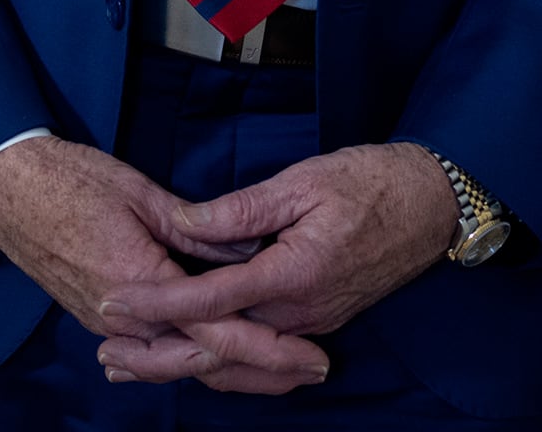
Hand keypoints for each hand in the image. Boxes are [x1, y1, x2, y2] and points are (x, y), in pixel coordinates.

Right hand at [0, 138, 327, 390]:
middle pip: (203, 362)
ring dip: (229, 372)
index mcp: (141, 282)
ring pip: (178, 365)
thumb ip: (195, 229)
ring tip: (277, 372)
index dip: (269, 347)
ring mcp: (106, 323)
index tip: (309, 356)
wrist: (6, 187)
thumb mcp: (140, 194)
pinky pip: (153, 353)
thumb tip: (243, 252)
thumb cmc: (70, 180)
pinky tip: (214, 363)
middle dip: (261, 372)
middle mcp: (123, 317)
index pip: (217, 330)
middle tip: (310, 370)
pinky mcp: (97, 317)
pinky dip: (189, 362)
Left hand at [93, 142, 453, 374]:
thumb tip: (185, 222)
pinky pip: (259, 350)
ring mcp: (312, 323)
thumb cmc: (372, 183)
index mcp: (294, 275)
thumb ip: (241, 210)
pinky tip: (188, 349)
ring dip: (183, 358)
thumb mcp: (303, 182)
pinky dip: (218, 355)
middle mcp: (301, 312)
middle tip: (106, 350)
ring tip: (131, 360)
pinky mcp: (318, 321)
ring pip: (238, 355)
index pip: (211, 298)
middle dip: (158, 350)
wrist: (434, 205)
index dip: (158, 302)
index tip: (114, 303)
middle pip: (218, 344)